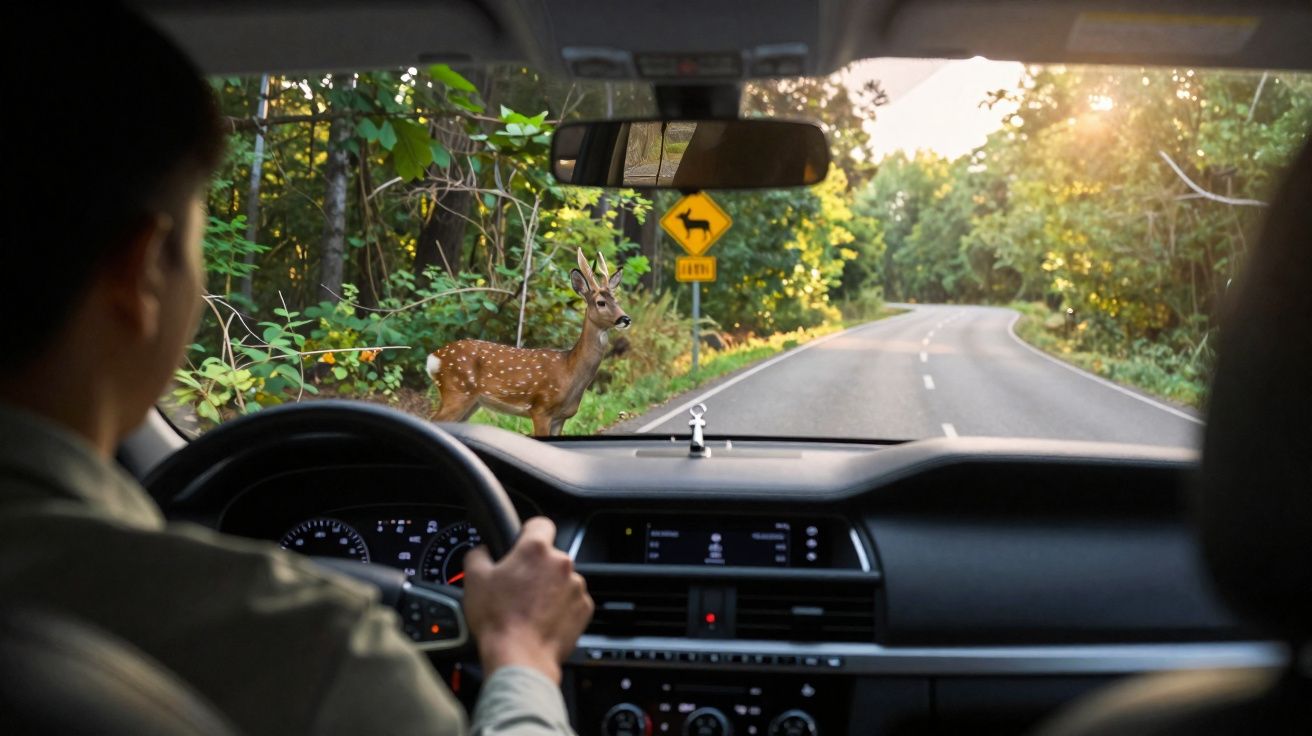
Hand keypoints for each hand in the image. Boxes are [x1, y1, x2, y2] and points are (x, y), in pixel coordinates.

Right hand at [463, 517, 592, 683]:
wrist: (520, 657)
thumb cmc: (498, 620)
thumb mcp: (474, 579)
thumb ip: (478, 554)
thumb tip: (482, 550)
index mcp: (535, 550)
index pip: (540, 523)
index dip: (528, 532)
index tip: (522, 543)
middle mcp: (561, 563)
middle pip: (549, 557)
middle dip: (535, 568)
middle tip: (517, 587)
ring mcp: (576, 587)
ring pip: (561, 580)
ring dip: (549, 589)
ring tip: (528, 608)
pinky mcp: (584, 609)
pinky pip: (571, 601)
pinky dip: (560, 608)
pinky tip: (542, 620)